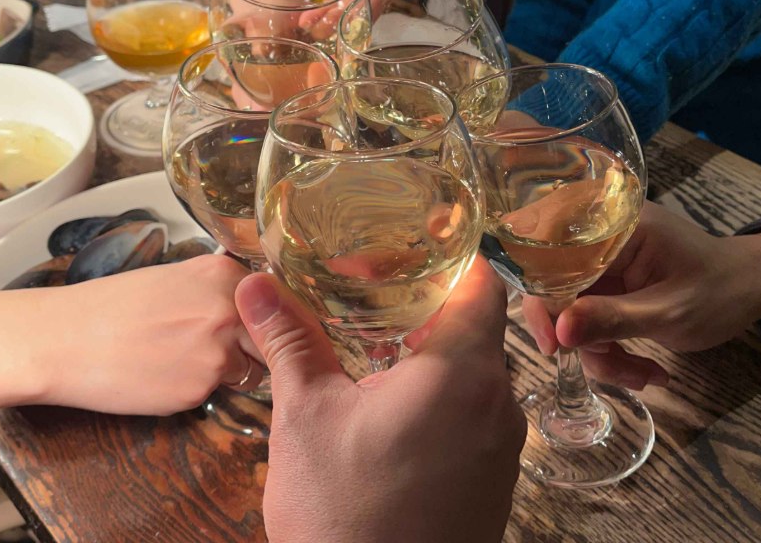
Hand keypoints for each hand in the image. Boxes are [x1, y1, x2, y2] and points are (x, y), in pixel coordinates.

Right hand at [38, 255, 263, 414]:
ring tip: (177, 358)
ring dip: (225, 370)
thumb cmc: (111, 307)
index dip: (269, 320)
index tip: (259, 328)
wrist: (65, 339)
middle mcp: (230, 309)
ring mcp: (218, 351)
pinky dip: (196, 388)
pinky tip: (162, 375)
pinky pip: (215, 391)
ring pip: (249, 369)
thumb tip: (255, 300)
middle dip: (254, 348)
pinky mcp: (200, 388)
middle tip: (213, 348)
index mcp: (225, 274)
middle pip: (271, 339)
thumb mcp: (173, 278)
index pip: (277, 301)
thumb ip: (218, 289)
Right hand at [238, 257, 524, 542]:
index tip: (412, 245)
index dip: (450, 257)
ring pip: (478, 377)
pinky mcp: (495, 484)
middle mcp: (499, 406)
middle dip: (429, 308)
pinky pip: (479, 419)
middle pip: (479, 329)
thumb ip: (290, 341)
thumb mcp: (306, 416)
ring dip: (435, 358)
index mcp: (461, 374)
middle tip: (376, 293)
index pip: (481, 285)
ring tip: (378, 349)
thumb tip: (256, 285)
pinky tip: (393, 412)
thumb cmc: (341, 517)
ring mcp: (504, 449)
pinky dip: (444, 403)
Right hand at [522, 203, 760, 389]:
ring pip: (573, 312)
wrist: (755, 288)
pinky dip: (611, 350)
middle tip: (611, 369)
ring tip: (644, 376)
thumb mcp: (669, 312)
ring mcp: (605, 265)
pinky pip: (591, 320)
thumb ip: (613, 319)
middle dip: (581, 338)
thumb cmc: (722, 291)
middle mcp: (601, 239)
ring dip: (601, 353)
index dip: (544, 300)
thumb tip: (560, 332)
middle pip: (558, 290)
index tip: (554, 345)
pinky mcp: (611, 287)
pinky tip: (645, 369)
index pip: (553, 256)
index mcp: (615, 226)